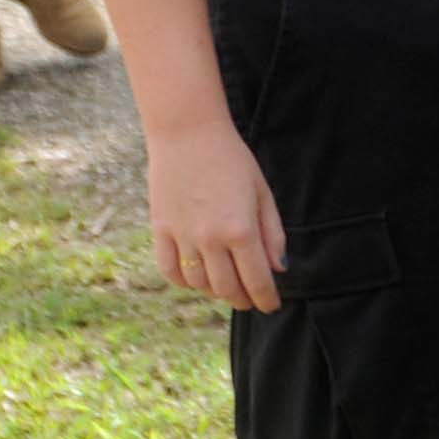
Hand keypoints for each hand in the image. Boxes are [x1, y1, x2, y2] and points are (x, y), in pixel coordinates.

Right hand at [148, 119, 287, 310]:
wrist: (188, 133)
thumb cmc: (232, 160)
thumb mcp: (263, 194)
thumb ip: (272, 234)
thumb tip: (278, 269)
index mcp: (241, 230)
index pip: (257, 281)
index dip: (266, 299)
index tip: (271, 305)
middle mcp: (210, 239)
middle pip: (227, 289)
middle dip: (243, 300)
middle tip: (251, 300)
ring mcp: (182, 236)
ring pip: (199, 284)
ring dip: (216, 292)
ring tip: (226, 287)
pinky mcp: (160, 230)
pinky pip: (170, 270)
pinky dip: (185, 282)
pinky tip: (197, 278)